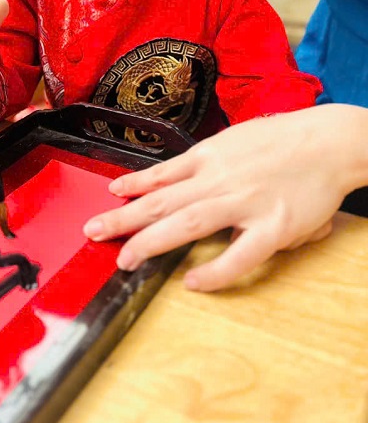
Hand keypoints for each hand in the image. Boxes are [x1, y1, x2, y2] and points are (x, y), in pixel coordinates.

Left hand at [84, 105, 365, 290]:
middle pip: (161, 200)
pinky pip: (239, 255)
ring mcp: (244, 202)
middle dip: (124, 217)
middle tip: (94, 231)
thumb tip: (173, 177)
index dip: (132, 186)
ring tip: (125, 257)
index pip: (161, 174)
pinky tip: (192, 283)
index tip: (109, 196)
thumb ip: (204, 159)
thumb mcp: (234, 139)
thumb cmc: (282, 140)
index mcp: (209, 155)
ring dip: (150, 241)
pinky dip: (214, 272)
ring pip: (187, 223)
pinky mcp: (272, 226)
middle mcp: (219, 178)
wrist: (329, 141)